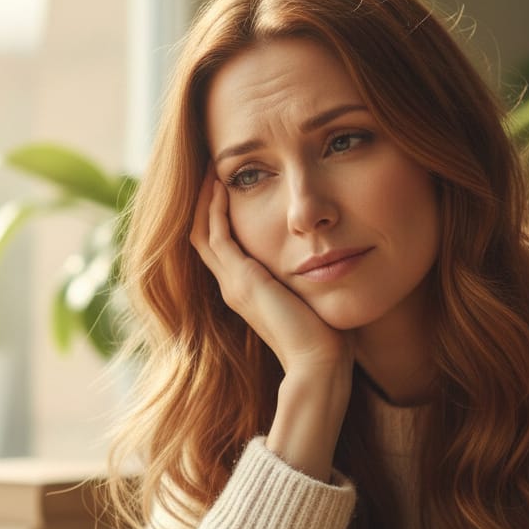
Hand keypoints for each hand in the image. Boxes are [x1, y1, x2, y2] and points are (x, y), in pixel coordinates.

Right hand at [190, 171, 352, 380]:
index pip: (220, 244)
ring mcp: (232, 284)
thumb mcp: (310, 294)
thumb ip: (307, 274)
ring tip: (211, 168)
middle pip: (202, 234)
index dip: (217, 213)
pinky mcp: (241, 281)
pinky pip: (215, 236)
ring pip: (202, 231)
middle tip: (210, 167)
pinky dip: (215, 209)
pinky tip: (222, 185)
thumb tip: (326, 253)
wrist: (318, 361)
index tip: (228, 182)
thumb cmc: (325, 334)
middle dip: (205, 201)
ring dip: (205, 199)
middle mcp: (232, 286)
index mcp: (246, 290)